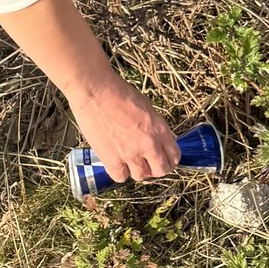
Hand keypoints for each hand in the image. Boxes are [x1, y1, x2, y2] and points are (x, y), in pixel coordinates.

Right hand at [66, 67, 180, 183]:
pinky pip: (120, 177)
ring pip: (141, 176)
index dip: (169, 160)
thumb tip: (154, 141)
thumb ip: (153, 127)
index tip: (163, 159)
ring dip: (137, 170)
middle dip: (156, 168)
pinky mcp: (111, 159)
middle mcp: (148, 144)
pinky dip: (120, 172)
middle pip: (161, 170)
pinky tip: (116, 162)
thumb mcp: (146, 107)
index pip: (174, 156)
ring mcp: (130, 154)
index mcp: (159, 128)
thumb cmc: (118, 92)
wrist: (95, 90)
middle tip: (148, 163)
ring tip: (129, 160)